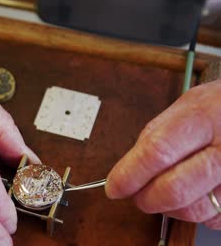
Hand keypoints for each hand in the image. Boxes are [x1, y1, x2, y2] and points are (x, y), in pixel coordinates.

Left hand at [106, 80, 220, 229]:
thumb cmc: (220, 108)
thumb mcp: (187, 105)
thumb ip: (156, 134)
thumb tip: (127, 166)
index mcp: (203, 120)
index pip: (157, 153)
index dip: (129, 175)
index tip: (114, 186)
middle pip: (174, 189)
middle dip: (145, 198)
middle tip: (135, 194)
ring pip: (193, 211)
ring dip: (167, 209)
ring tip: (162, 193)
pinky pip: (212, 218)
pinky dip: (194, 213)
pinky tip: (191, 195)